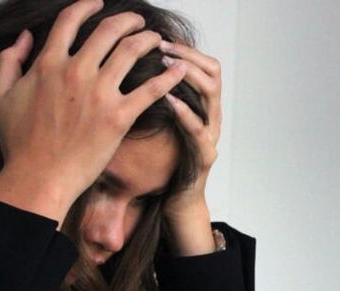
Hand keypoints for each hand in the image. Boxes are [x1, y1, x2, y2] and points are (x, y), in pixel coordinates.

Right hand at [0, 0, 186, 225]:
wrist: (38, 177)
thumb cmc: (18, 143)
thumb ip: (9, 61)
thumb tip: (24, 37)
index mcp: (48, 63)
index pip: (71, 20)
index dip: (87, 6)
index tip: (98, 4)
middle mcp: (76, 71)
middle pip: (109, 30)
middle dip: (128, 20)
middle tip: (138, 22)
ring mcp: (99, 94)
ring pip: (132, 51)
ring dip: (148, 40)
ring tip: (157, 40)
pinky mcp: (119, 117)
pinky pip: (151, 90)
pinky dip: (169, 76)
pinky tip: (179, 69)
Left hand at [159, 41, 221, 255]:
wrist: (176, 203)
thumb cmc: (164, 163)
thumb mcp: (158, 124)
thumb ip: (152, 99)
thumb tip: (127, 70)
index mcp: (201, 107)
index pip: (204, 64)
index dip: (185, 48)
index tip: (160, 38)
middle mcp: (212, 117)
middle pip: (212, 72)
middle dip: (187, 55)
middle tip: (162, 46)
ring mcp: (211, 136)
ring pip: (211, 94)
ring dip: (188, 76)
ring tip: (165, 65)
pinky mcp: (205, 156)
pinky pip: (199, 129)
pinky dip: (184, 112)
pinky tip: (168, 99)